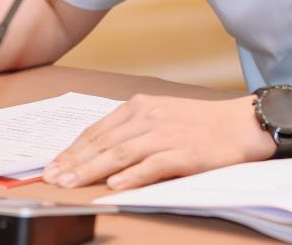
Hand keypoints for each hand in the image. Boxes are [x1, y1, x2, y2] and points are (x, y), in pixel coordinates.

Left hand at [42, 94, 273, 189]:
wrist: (240, 124)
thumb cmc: (199, 124)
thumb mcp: (160, 117)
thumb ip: (131, 131)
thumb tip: (98, 153)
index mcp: (140, 107)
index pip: (96, 130)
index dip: (72, 150)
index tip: (52, 166)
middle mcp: (149, 117)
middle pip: (103, 142)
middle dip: (74, 162)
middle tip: (52, 178)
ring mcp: (166, 134)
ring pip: (121, 153)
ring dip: (93, 169)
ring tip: (72, 183)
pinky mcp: (184, 152)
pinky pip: (153, 164)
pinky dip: (132, 175)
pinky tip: (115, 184)